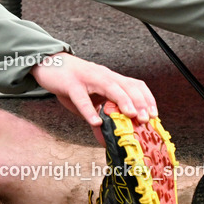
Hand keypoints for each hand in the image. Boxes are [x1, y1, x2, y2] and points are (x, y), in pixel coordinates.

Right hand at [31, 52, 156, 141]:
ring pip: (109, 86)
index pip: (135, 84)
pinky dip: (89, 110)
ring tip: (130, 115)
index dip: (147, 98)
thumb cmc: (70, 82)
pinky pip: (81, 97)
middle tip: (146, 118)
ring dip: (122, 100)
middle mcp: (102, 76)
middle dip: (139, 101)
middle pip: (126, 85)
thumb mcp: (88, 100)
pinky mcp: (71, 83)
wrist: (48, 64)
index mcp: (110, 78)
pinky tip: (95, 121)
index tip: (154, 114)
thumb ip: (98, 116)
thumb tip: (107, 139)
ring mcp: (87, 78)